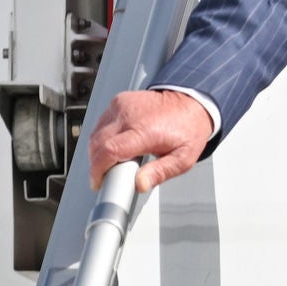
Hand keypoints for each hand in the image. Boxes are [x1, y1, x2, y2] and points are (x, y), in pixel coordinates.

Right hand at [84, 88, 212, 191]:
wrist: (190, 102)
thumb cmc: (188, 129)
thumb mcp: (182, 159)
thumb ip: (160, 173)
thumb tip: (140, 184)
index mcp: (145, 130)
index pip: (109, 151)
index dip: (97, 170)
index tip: (98, 182)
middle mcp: (130, 114)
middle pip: (97, 143)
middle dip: (97, 164)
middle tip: (109, 175)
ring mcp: (122, 105)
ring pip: (96, 133)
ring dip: (98, 151)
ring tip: (116, 161)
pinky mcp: (119, 101)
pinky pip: (101, 123)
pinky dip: (102, 137)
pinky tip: (116, 145)